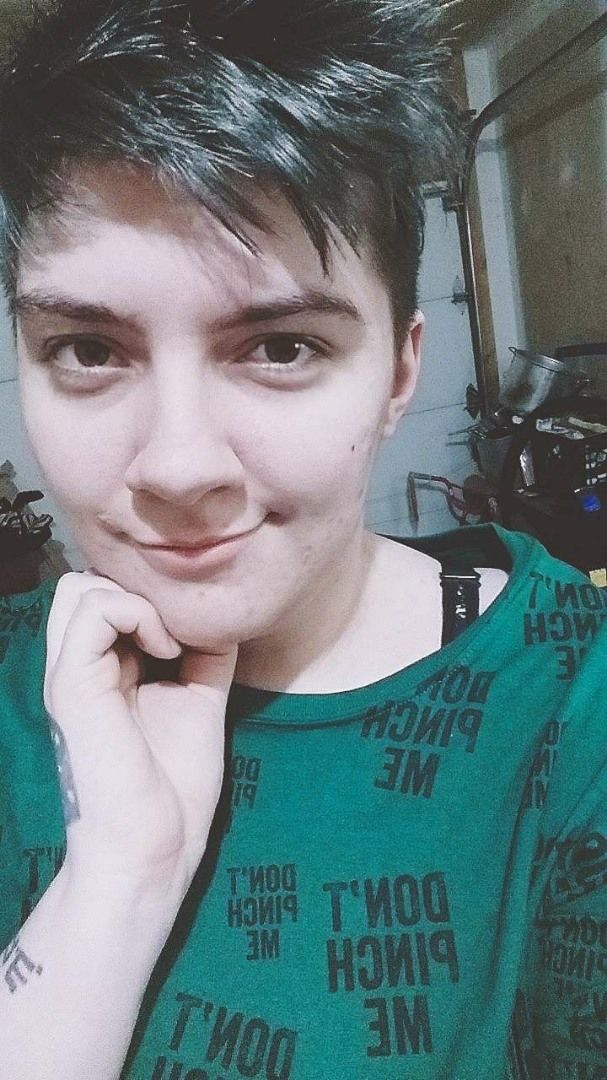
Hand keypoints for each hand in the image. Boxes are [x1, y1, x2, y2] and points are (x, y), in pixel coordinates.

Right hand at [44, 571, 236, 894]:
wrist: (154, 848)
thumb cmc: (174, 787)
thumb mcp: (198, 700)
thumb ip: (204, 654)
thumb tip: (223, 613)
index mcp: (104, 670)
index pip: (108, 595)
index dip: (152, 596)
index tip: (195, 628)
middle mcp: (81, 666)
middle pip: (84, 583)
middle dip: (137, 588)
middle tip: (177, 627)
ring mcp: (72, 674)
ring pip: (79, 586)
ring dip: (136, 597)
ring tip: (171, 641)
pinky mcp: (72, 685)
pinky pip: (91, 610)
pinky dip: (137, 614)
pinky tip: (167, 651)